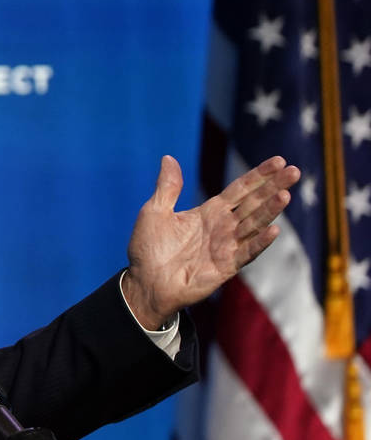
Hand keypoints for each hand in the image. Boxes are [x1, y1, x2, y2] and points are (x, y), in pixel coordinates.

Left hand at [123, 154, 299, 329]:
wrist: (144, 283)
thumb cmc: (148, 249)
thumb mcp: (154, 212)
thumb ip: (168, 187)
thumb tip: (168, 157)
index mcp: (209, 211)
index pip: (240, 189)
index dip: (259, 175)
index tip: (280, 161)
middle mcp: (223, 227)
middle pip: (254, 203)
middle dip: (274, 187)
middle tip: (296, 171)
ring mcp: (226, 246)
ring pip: (254, 224)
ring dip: (271, 211)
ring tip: (285, 194)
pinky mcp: (225, 266)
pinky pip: (246, 252)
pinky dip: (259, 242)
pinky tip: (273, 229)